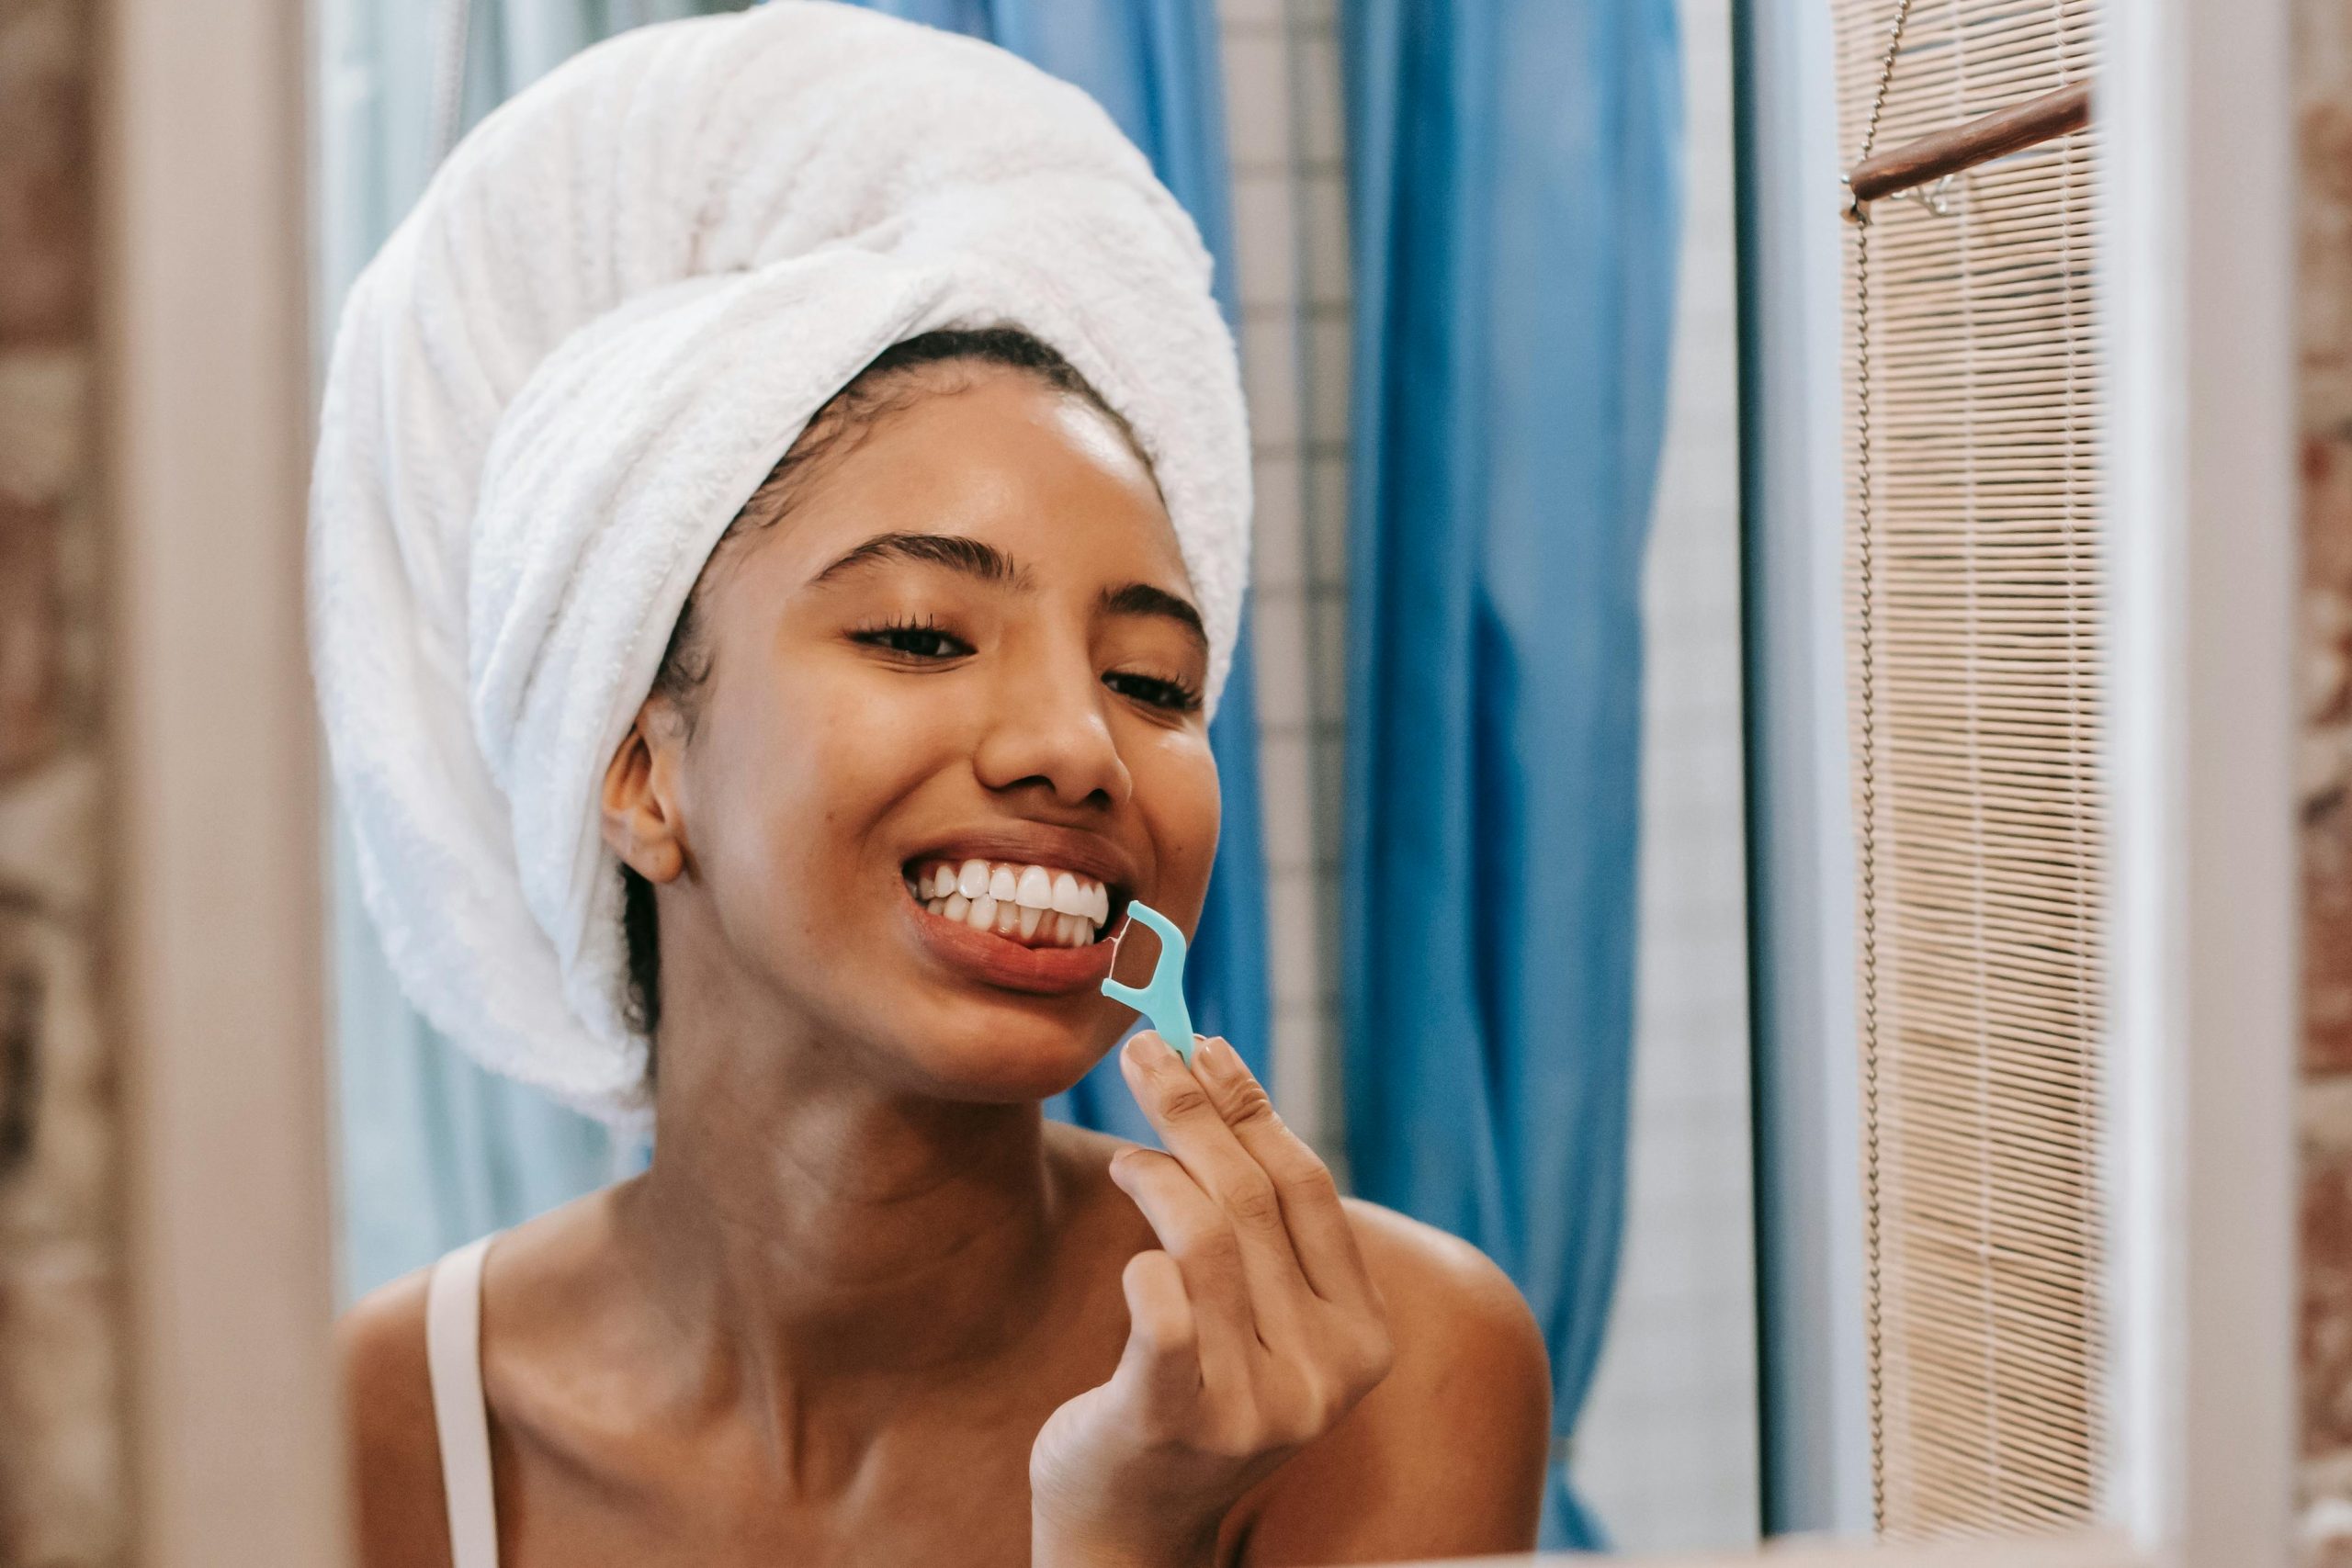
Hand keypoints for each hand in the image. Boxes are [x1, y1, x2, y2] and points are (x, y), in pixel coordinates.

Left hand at [1029, 1033, 1394, 1567]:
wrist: (1130, 1529)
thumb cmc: (1191, 1397)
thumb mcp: (1258, 1319)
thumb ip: (1263, 1232)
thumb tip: (1222, 1080)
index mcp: (1363, 1339)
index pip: (1309, 1189)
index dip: (1253, 1106)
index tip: (1207, 1045)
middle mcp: (1325, 1375)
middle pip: (1254, 1200)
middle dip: (1192, 1110)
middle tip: (1143, 1051)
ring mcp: (1255, 1406)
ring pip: (1205, 1238)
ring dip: (1156, 1174)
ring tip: (1128, 1160)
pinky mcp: (1176, 1423)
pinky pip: (1161, 1304)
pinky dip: (1141, 1259)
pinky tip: (1131, 1253)